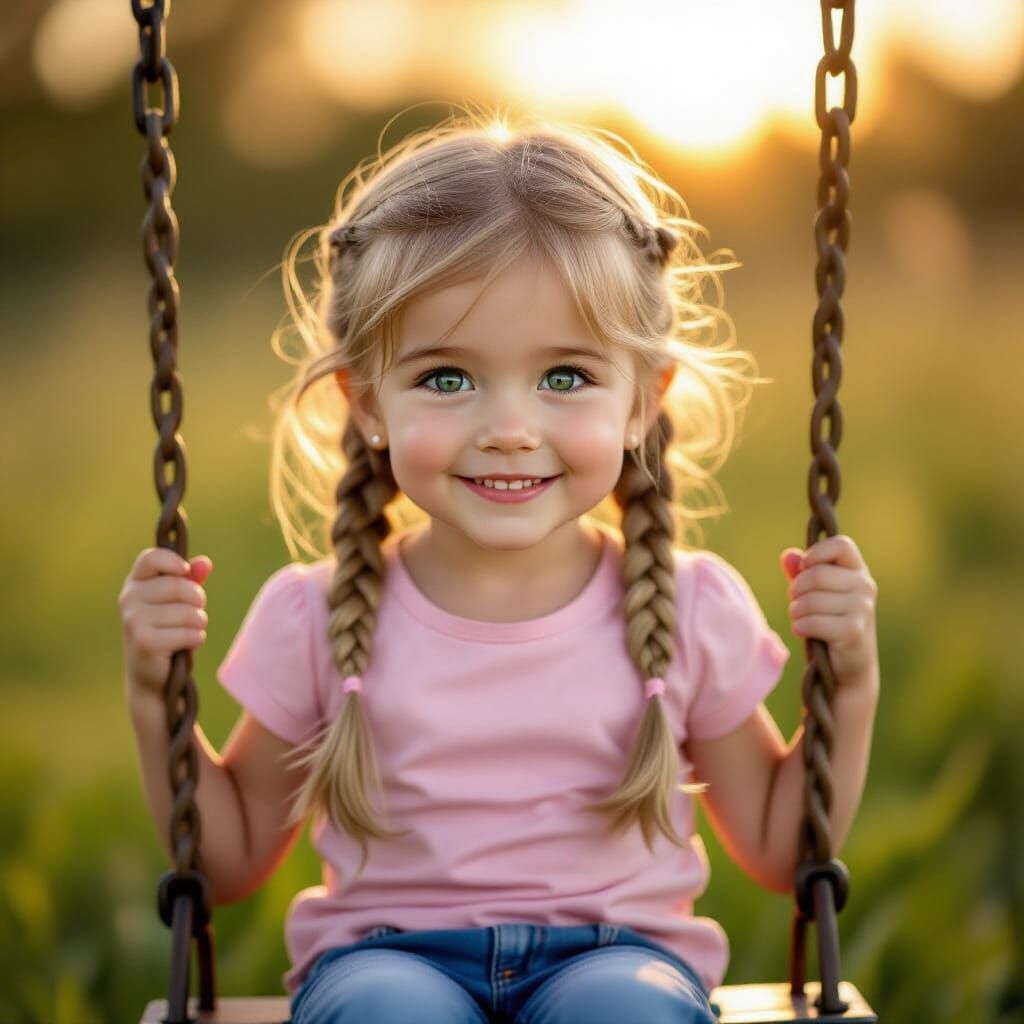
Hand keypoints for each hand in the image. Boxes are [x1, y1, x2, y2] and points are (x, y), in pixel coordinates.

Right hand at [119, 548, 212, 694]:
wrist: (152, 673)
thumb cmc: (168, 630)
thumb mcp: (180, 601)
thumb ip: (192, 579)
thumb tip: (205, 563)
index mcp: (136, 583)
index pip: (151, 557)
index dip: (174, 562)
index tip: (186, 572)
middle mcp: (129, 598)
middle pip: (179, 585)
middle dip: (198, 600)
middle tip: (195, 612)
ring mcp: (134, 620)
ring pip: (188, 612)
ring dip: (199, 622)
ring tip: (189, 631)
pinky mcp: (145, 641)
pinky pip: (188, 633)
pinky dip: (196, 639)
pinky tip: (186, 645)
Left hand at [780, 535, 878, 689]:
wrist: (849, 665)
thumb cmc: (829, 622)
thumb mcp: (816, 593)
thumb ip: (801, 572)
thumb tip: (788, 555)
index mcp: (858, 571)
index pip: (841, 545)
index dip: (816, 553)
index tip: (804, 567)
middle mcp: (865, 586)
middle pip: (817, 574)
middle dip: (796, 589)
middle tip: (796, 602)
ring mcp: (862, 608)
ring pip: (811, 599)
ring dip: (795, 611)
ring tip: (799, 618)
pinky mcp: (853, 631)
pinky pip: (812, 621)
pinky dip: (800, 626)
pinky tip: (802, 631)